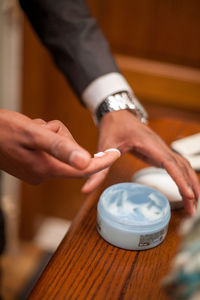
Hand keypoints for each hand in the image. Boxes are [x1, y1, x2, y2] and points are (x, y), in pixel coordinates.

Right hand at [0, 110, 119, 183]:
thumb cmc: (2, 130)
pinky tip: (28, 134)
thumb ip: (60, 148)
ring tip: (32, 129)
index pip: (83, 170)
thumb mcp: (34, 133)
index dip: (101, 161)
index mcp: (47, 168)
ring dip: (51, 136)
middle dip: (63, 137)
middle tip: (44, 127)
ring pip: (58, 150)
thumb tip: (85, 162)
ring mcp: (35, 171)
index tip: (116, 153)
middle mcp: (42, 174)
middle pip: (70, 155)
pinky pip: (48, 151)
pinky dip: (43, 140)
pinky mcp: (30, 166)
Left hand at [82, 110, 199, 215]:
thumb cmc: (113, 126)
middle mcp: (160, 146)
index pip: (169, 163)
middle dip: (190, 188)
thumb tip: (86, 189)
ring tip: (193, 205)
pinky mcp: (160, 153)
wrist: (118, 113)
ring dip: (191, 184)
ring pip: (184, 166)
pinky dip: (185, 178)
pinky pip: (178, 166)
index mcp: (149, 143)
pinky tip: (187, 190)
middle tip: (192, 211)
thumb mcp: (105, 146)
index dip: (180, 179)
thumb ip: (98, 168)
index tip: (189, 195)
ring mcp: (162, 149)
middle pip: (182, 167)